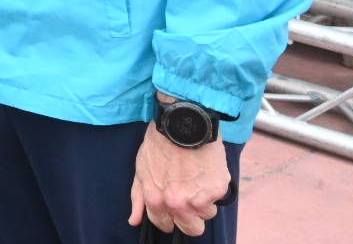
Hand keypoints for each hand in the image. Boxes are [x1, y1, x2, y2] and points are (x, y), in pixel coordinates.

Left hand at [129, 122, 230, 236]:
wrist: (181, 124)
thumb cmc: (159, 144)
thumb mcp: (141, 169)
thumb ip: (139, 197)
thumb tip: (135, 221)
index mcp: (155, 200)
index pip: (165, 225)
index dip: (170, 215)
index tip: (174, 204)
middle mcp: (176, 203)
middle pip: (191, 228)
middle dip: (190, 215)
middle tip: (189, 195)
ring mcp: (197, 198)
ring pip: (206, 215)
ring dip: (203, 201)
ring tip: (196, 179)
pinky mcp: (216, 190)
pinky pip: (217, 201)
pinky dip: (213, 190)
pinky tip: (205, 173)